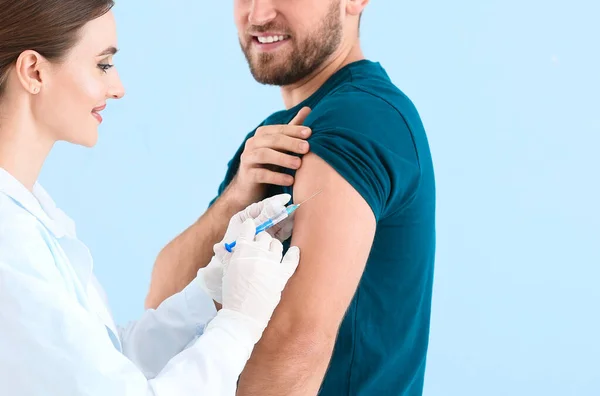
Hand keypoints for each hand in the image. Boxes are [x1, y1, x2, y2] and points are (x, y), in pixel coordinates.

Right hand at [220, 218, 299, 341]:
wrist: (243, 315)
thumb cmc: (232, 294)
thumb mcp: (227, 272)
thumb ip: (226, 256)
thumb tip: (219, 245)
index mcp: (242, 250)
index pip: (249, 228)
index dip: (249, 228)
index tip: (250, 229)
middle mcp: (258, 253)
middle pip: (264, 236)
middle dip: (260, 240)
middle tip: (257, 248)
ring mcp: (272, 263)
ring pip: (277, 244)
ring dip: (273, 246)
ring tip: (269, 254)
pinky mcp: (283, 274)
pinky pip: (292, 259)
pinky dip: (293, 254)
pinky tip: (294, 251)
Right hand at [226, 107, 311, 205]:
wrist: (249, 187)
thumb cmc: (269, 163)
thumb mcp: (281, 145)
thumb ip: (292, 129)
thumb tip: (308, 108)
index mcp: (262, 134)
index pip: (279, 129)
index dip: (294, 130)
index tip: (309, 133)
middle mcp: (252, 143)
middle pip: (272, 140)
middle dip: (290, 143)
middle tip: (307, 148)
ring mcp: (248, 159)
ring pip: (264, 155)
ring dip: (283, 159)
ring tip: (298, 164)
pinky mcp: (247, 175)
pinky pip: (261, 174)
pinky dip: (276, 177)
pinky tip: (290, 181)